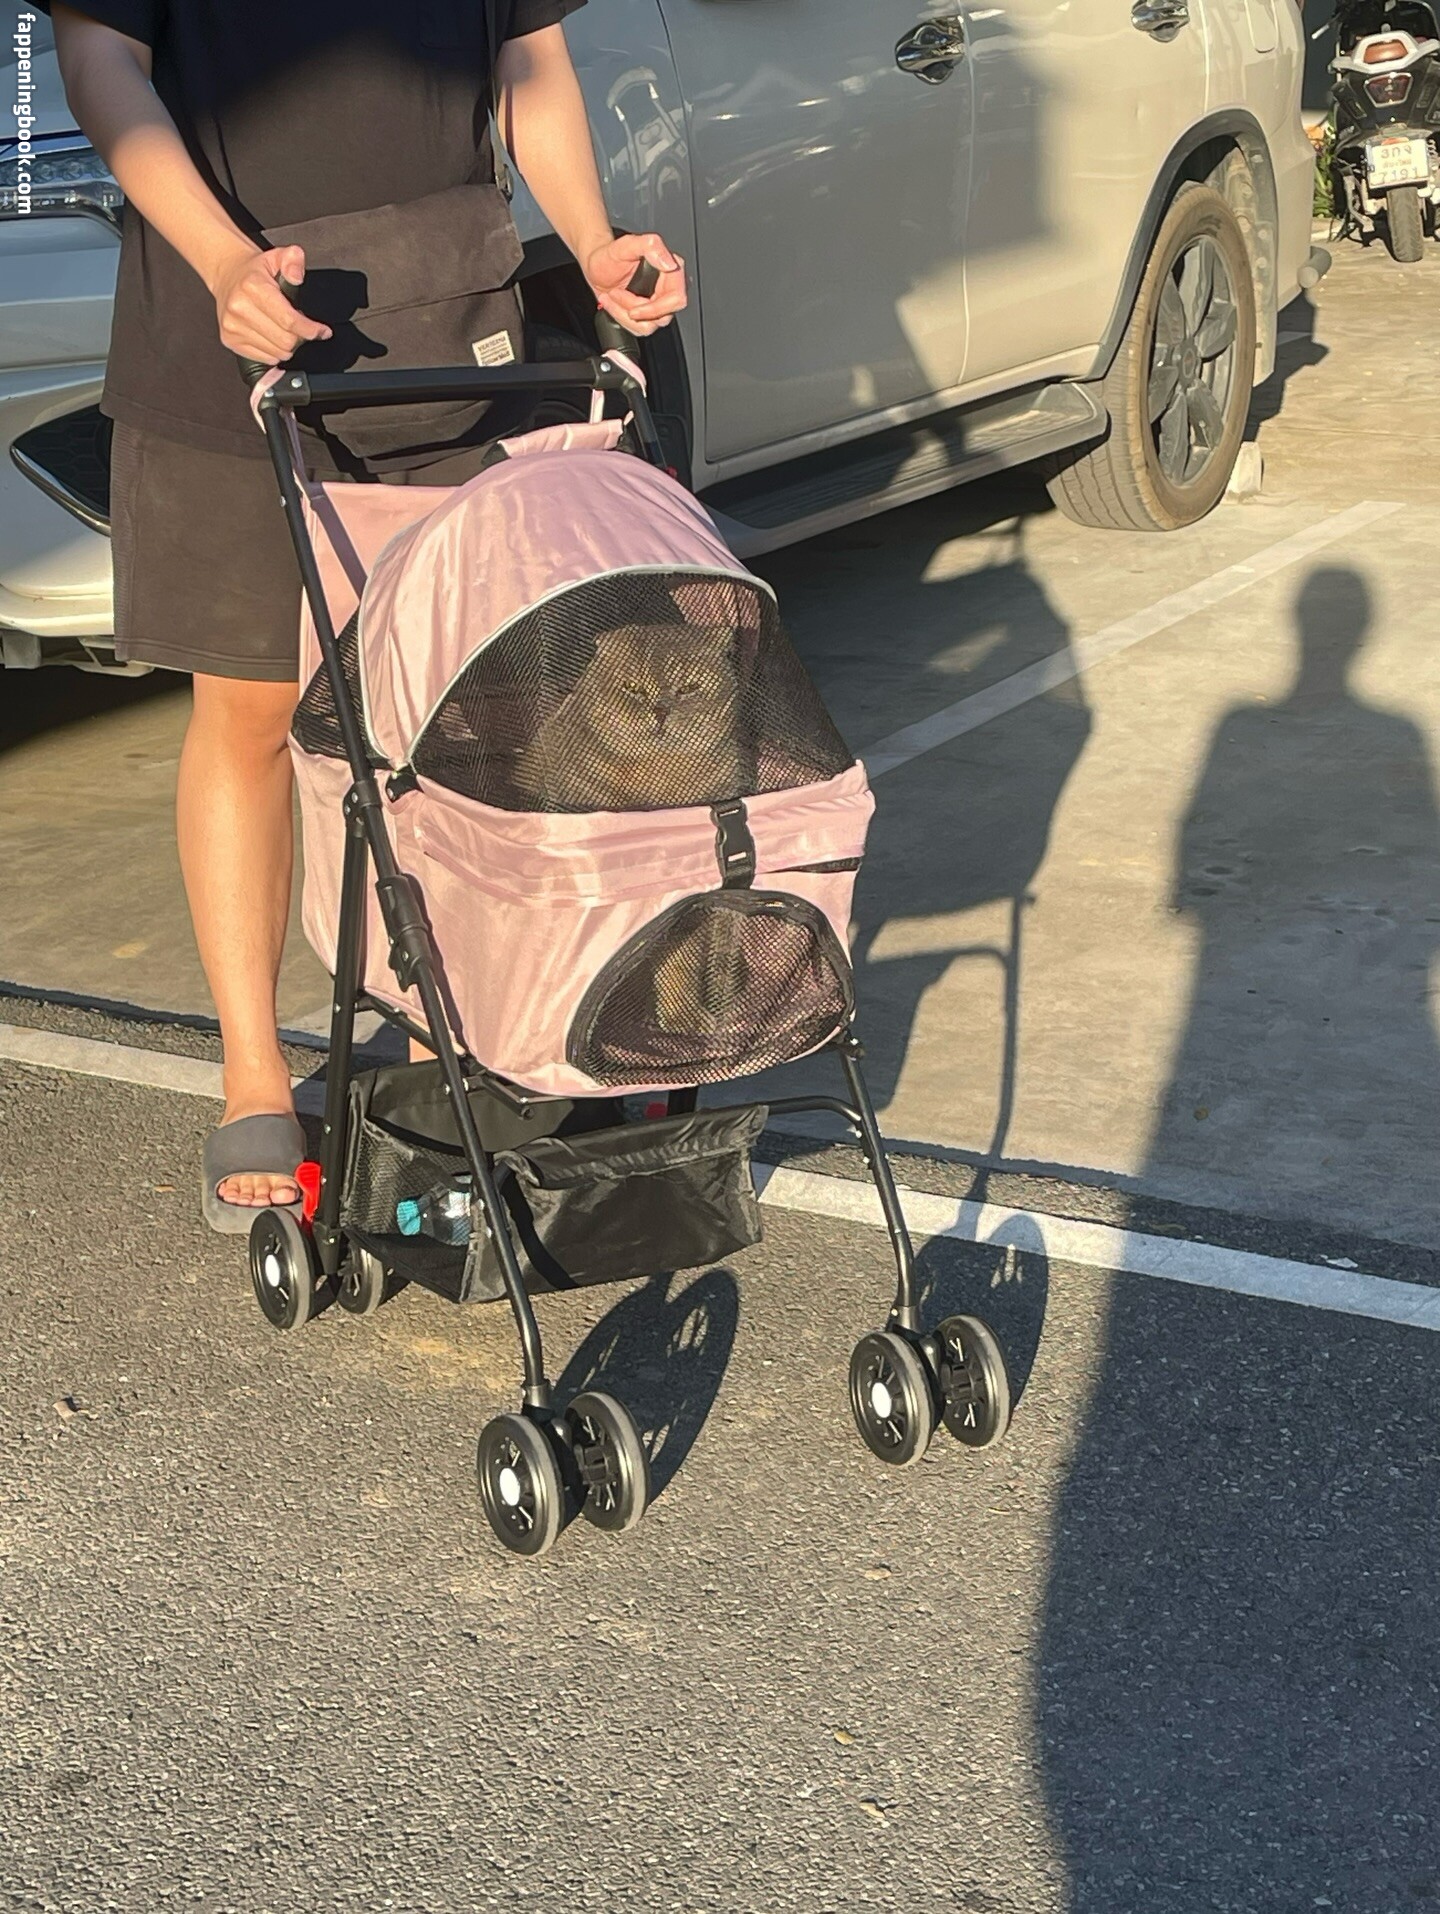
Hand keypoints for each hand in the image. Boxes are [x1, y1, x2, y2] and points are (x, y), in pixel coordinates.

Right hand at [211, 242, 331, 363]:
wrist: (228, 275)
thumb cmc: (254, 271)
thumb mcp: (277, 257)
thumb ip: (293, 260)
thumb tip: (297, 275)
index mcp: (253, 288)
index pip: (289, 321)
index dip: (311, 330)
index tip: (322, 331)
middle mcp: (239, 308)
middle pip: (285, 341)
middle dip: (300, 337)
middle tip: (300, 326)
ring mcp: (232, 326)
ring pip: (276, 353)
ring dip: (287, 346)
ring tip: (283, 328)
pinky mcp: (230, 340)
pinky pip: (264, 358)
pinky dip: (274, 352)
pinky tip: (272, 336)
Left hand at [584, 231, 686, 337]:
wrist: (596, 266)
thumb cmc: (610, 255)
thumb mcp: (627, 245)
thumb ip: (651, 246)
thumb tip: (670, 264)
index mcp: (672, 269)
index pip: (677, 299)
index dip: (655, 309)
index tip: (633, 309)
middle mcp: (669, 288)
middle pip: (663, 316)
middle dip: (635, 310)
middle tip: (617, 295)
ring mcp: (660, 303)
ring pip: (650, 325)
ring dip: (624, 314)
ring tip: (612, 295)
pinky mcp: (650, 314)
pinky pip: (641, 328)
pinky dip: (622, 319)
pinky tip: (614, 304)